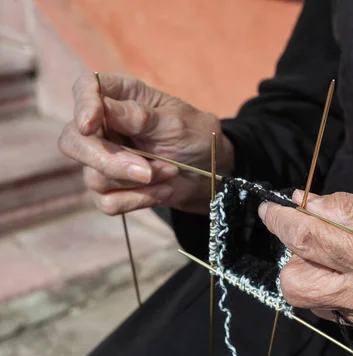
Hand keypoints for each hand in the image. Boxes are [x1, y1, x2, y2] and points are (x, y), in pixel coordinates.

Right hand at [58, 73, 233, 214]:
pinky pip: (108, 202)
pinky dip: (139, 200)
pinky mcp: (111, 188)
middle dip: (108, 161)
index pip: (86, 88)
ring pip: (93, 177)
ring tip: (170, 172)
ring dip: (138, 182)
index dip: (82, 105)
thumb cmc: (196, 138)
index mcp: (122, 96)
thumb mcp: (178, 124)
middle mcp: (105, 125)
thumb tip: (104, 107)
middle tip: (146, 171)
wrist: (211, 174)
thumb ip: (142, 117)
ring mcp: (104, 158)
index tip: (90, 124)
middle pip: (73, 141)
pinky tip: (162, 190)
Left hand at [258, 185, 352, 337]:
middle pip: (295, 285)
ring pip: (309, 302)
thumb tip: (303, 203)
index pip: (309, 239)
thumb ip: (343, 207)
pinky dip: (330, 288)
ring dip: (307, 273)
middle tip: (305, 232)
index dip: (281, 219)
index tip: (270, 207)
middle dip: (290, 255)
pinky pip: (334, 310)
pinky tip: (349, 270)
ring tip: (330, 251)